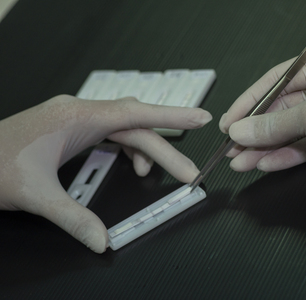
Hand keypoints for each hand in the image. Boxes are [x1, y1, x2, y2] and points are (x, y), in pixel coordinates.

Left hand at [0, 95, 211, 252]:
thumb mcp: (35, 194)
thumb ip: (73, 218)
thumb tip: (101, 238)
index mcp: (75, 118)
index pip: (135, 113)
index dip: (172, 115)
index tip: (200, 118)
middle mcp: (80, 113)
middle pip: (136, 127)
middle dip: (165, 150)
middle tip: (187, 173)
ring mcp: (77, 120)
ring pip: (126, 129)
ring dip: (146, 150)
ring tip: (153, 173)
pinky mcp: (74, 129)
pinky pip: (113, 134)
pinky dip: (128, 149)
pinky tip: (131, 164)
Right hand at [219, 37, 305, 194]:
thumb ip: (274, 125)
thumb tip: (241, 132)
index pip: (277, 80)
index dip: (249, 103)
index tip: (229, 122)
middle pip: (284, 108)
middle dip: (257, 131)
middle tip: (232, 148)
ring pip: (295, 130)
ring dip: (269, 147)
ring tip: (242, 162)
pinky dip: (289, 154)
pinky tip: (266, 164)